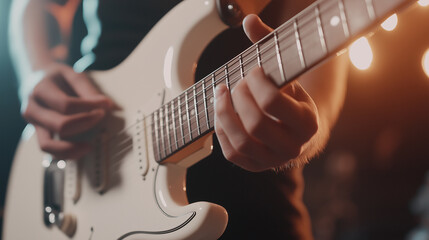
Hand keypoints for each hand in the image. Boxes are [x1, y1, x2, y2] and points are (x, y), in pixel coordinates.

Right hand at [22, 63, 113, 158]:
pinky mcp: (38, 134)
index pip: (66, 105)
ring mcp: (33, 124)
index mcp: (40, 90)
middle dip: (85, 123)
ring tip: (90, 146)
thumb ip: (87, 89)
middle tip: (101, 116)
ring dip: (72, 148)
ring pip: (47, 145)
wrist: (34, 80)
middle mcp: (32, 108)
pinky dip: (65, 154)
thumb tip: (107, 105)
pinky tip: (82, 149)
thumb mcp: (71, 74)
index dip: (89, 107)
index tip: (105, 105)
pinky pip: (49, 150)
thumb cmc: (56, 77)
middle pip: (59, 125)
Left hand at [214, 15, 318, 171]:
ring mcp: (273, 160)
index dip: (256, 83)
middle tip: (238, 83)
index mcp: (307, 122)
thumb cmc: (290, 95)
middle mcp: (293, 146)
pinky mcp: (256, 165)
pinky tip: (221, 112)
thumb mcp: (286, 71)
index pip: (273, 103)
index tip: (253, 70)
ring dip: (223, 113)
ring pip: (241, 142)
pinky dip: (221, 130)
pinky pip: (232, 152)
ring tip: (221, 93)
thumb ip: (269, 45)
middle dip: (240, 97)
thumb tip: (248, 20)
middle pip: (256, 123)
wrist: (296, 129)